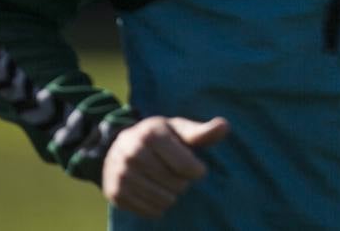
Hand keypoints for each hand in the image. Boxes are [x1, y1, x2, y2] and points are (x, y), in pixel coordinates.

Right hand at [102, 115, 229, 217]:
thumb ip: (202, 131)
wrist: (119, 147)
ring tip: (167, 183)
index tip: (196, 168)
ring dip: (173, 195)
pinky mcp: (115, 193)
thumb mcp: (178, 129)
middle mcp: (132, 154)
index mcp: (152, 135)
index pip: (186, 166)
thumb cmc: (159, 137)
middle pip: (177, 185)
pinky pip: (150, 211)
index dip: (197, 171)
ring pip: (165, 201)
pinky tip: (155, 192)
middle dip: (184, 182)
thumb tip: (225, 127)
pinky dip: (158, 206)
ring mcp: (121, 175)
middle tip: (176, 174)